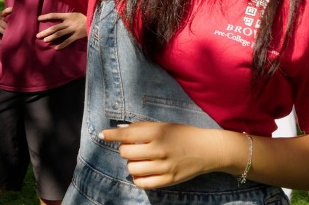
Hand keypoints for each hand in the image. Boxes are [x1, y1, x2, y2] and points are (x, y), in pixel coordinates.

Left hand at [36, 12, 86, 49]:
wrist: (97, 21)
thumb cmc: (86, 17)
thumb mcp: (76, 14)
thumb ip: (68, 17)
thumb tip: (58, 20)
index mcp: (68, 15)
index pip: (55, 15)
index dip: (46, 17)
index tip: (38, 19)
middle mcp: (69, 22)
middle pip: (55, 27)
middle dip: (46, 31)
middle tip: (38, 35)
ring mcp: (73, 29)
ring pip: (60, 34)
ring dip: (51, 37)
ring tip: (45, 40)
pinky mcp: (77, 36)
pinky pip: (68, 41)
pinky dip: (62, 44)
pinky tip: (56, 48)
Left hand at [99, 122, 225, 187]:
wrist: (207, 150)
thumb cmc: (182, 134)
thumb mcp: (163, 125)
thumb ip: (141, 128)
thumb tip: (118, 131)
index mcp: (157, 132)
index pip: (127, 134)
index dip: (111, 135)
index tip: (102, 135)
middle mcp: (159, 149)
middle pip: (126, 153)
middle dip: (125, 150)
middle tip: (133, 148)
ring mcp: (164, 166)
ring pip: (132, 169)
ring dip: (131, 164)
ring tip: (140, 160)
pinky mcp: (168, 180)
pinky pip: (142, 183)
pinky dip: (138, 178)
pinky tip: (142, 171)